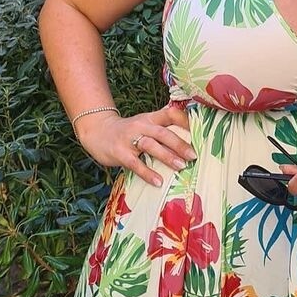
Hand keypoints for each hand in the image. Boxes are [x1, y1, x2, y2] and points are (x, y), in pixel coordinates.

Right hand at [76, 103, 194, 186]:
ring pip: (151, 146)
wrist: (97, 132)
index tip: (199, 131)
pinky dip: (147, 173)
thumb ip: (162, 124)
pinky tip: (158, 181)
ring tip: (181, 166)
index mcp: (150, 118)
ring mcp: (129, 139)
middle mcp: (141, 126)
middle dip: (179, 144)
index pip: (170, 114)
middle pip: (163, 133)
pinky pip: (135, 164)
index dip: (185, 121)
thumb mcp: (144, 122)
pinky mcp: (119, 153)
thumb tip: (188, 125)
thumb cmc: (128, 130)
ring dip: (167, 156)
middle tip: (193, 155)